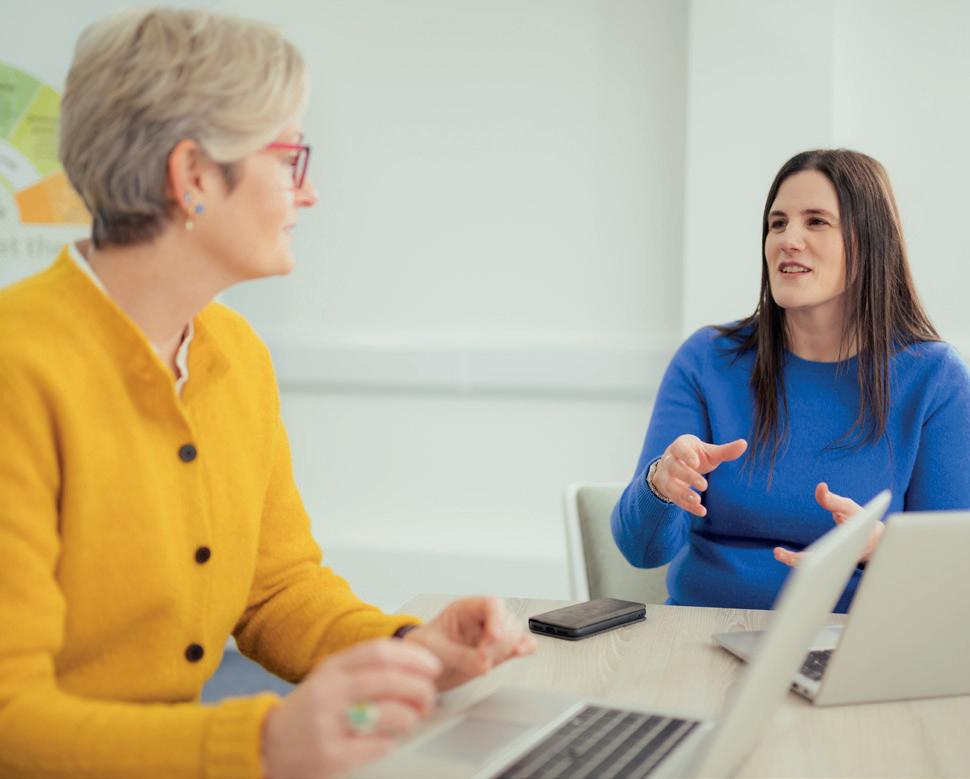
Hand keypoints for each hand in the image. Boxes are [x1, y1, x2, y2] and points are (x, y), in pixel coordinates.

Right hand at [261, 639, 441, 778]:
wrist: (265, 746)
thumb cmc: (308, 713)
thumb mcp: (330, 680)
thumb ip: (364, 670)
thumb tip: (414, 668)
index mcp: (331, 669)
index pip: (379, 652)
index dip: (413, 658)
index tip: (432, 666)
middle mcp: (328, 692)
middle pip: (388, 680)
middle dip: (419, 687)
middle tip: (429, 697)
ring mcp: (328, 725)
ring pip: (387, 713)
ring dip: (410, 716)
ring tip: (411, 719)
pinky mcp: (331, 757)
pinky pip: (377, 746)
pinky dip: (390, 742)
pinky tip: (387, 740)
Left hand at [404, 596, 536, 690]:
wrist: (421, 667)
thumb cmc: (423, 647)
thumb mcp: (434, 648)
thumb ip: (460, 655)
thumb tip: (484, 663)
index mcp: (465, 609)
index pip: (490, 603)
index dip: (497, 618)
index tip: (493, 636)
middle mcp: (481, 619)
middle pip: (506, 619)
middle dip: (499, 640)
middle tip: (482, 657)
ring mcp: (490, 635)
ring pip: (514, 633)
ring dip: (506, 648)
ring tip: (487, 662)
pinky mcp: (496, 652)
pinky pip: (518, 645)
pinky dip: (523, 648)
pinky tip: (522, 652)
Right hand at [649, 435, 746, 516]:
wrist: (674, 465)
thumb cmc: (696, 456)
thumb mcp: (709, 452)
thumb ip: (725, 451)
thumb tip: (744, 444)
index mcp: (680, 446)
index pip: (680, 449)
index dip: (686, 456)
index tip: (696, 463)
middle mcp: (670, 461)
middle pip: (675, 468)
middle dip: (688, 476)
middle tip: (704, 485)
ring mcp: (666, 477)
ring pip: (671, 485)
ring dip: (683, 493)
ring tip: (698, 500)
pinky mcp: (669, 491)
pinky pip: (676, 499)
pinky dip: (687, 506)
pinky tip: (701, 511)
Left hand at [774, 482, 883, 566]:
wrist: (876, 541)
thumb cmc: (861, 521)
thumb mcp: (849, 507)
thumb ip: (833, 500)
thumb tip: (820, 487)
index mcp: (849, 545)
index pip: (829, 553)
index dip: (813, 555)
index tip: (795, 554)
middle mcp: (842, 558)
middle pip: (820, 566)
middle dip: (798, 561)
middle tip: (779, 553)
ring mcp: (836, 564)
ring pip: (814, 570)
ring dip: (795, 562)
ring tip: (778, 553)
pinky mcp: (830, 565)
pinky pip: (814, 568)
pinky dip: (799, 562)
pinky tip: (785, 556)